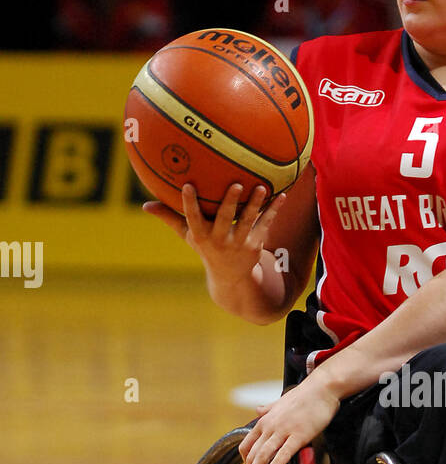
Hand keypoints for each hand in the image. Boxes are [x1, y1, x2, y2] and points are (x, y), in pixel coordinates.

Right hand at [142, 182, 285, 286]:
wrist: (231, 278)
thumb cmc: (206, 248)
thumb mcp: (188, 236)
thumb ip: (170, 218)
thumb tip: (145, 205)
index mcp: (201, 236)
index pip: (192, 218)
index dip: (189, 204)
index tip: (187, 186)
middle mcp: (219, 241)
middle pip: (224, 220)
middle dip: (229, 203)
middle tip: (236, 185)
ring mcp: (239, 244)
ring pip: (248, 221)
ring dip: (255, 204)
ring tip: (261, 186)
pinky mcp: (256, 245)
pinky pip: (265, 224)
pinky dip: (273, 210)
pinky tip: (282, 195)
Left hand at [238, 375, 339, 463]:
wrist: (322, 388)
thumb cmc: (304, 395)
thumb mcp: (280, 401)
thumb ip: (267, 408)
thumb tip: (258, 410)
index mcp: (265, 420)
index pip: (246, 446)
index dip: (245, 463)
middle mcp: (270, 426)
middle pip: (253, 455)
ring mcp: (284, 431)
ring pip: (263, 456)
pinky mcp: (299, 435)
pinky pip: (284, 453)